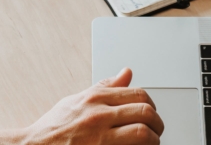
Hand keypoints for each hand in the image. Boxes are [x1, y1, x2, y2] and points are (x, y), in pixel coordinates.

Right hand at [20, 69, 162, 144]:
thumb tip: (127, 73)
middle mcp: (99, 116)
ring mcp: (100, 138)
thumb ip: (105, 87)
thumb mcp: (77, 100)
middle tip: (155, 133)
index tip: (150, 117)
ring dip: (153, 142)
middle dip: (157, 125)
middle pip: (146, 113)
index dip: (152, 107)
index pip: (139, 95)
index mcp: (95, 98)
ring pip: (143, 135)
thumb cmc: (53, 128)